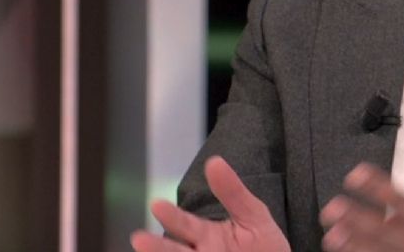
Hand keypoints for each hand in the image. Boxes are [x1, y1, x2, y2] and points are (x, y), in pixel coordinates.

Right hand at [129, 156, 289, 251]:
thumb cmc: (264, 245)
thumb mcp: (253, 215)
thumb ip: (233, 192)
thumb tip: (214, 162)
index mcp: (207, 235)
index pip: (185, 224)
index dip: (172, 216)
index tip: (156, 204)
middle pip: (173, 251)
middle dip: (157, 247)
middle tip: (139, 239)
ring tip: (145, 247)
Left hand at [319, 127, 403, 251]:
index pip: (395, 195)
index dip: (374, 185)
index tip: (355, 174)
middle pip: (379, 225)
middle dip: (355, 218)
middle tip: (334, 208)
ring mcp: (400, 251)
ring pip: (373, 247)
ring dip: (352, 242)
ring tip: (332, 235)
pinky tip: (342, 250)